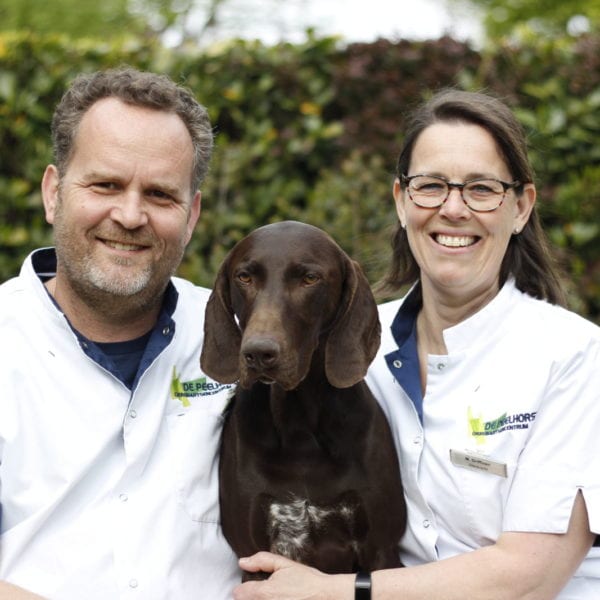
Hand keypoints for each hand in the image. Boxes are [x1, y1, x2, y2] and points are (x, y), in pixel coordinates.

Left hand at [232, 552, 352, 599]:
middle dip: (250, 595)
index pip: (239, 593)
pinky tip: (280, 598)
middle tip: (266, 590)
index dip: (244, 587)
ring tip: (275, 595)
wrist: (325, 596)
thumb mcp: (284, 564)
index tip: (252, 584)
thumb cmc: (307, 580)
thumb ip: (261, 561)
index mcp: (264, 592)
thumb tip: (242, 562)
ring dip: (258, 599)